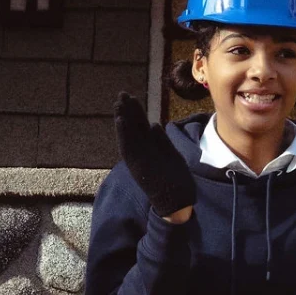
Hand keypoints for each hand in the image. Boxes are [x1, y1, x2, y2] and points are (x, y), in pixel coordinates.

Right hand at [113, 94, 195, 220]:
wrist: (177, 200)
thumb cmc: (176, 179)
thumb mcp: (171, 155)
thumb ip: (162, 141)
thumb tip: (154, 125)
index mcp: (150, 147)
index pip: (141, 125)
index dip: (136, 111)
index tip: (131, 97)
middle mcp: (142, 151)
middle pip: (133, 126)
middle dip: (127, 110)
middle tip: (121, 94)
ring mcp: (139, 157)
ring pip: (128, 134)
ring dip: (123, 118)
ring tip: (118, 103)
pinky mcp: (138, 164)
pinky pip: (128, 146)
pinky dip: (123, 133)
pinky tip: (120, 120)